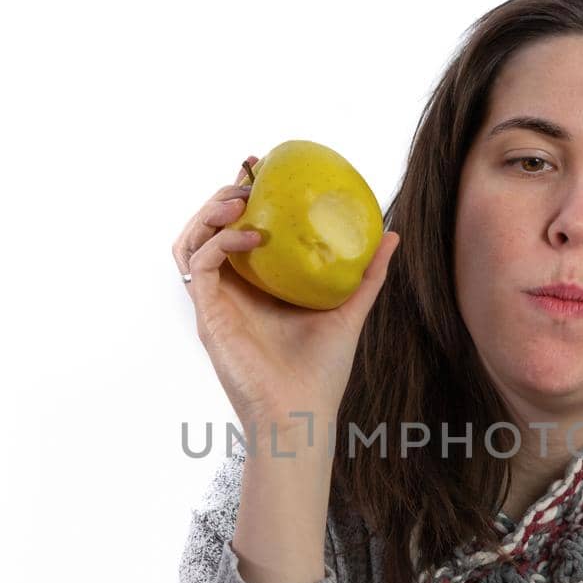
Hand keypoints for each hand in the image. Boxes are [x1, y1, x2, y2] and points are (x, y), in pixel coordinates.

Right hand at [172, 155, 400, 433]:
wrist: (300, 414)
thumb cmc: (321, 372)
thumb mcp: (349, 309)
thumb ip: (367, 274)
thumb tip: (391, 234)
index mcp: (256, 287)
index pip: (239, 232)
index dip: (243, 197)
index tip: (262, 168)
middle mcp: (230, 292)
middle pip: (208, 230)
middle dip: (222, 195)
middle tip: (249, 175)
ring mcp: (216, 303)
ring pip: (191, 242)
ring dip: (209, 212)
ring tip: (240, 196)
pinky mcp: (208, 315)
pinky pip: (200, 265)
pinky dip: (221, 241)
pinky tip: (253, 234)